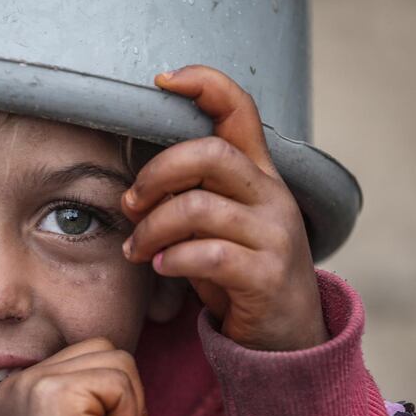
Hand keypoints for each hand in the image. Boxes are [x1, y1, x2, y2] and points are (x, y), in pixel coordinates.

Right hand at [0, 338, 144, 415]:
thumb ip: (84, 391)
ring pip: (118, 361)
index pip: (86, 354)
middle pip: (103, 349)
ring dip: (128, 409)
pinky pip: (120, 383)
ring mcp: (34, 383)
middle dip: (123, 396)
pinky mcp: (56, 392)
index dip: (109, 395)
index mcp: (19, 388)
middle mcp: (19, 381)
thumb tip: (119, 362)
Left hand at [121, 65, 326, 350]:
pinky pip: (209, 255)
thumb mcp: (217, 227)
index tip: (163, 80)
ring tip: (136, 249)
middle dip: (156, 174)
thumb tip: (133, 192)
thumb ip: (188, 199)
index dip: (205, 84)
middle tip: (130, 203)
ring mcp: (275, 235)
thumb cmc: (240, 272)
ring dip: (152, 228)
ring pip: (199, 209)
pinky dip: (173, 260)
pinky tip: (162, 268)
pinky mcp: (268, 276)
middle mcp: (272, 196)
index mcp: (258, 175)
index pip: (240, 110)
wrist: (285, 335)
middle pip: (210, 154)